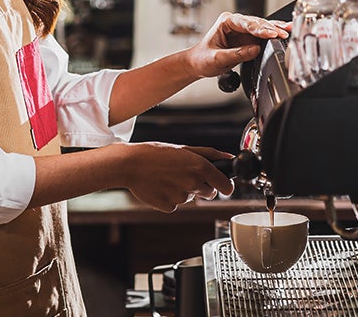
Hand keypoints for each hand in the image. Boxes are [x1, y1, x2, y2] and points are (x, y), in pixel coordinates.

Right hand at [121, 143, 235, 212]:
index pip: (226, 186)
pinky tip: (159, 186)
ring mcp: (181, 197)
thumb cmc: (154, 154)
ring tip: (166, 178)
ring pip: (190, 198)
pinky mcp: (169, 207)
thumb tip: (229, 158)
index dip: (225, 185)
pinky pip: (175, 205)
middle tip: (183, 175)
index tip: (221, 185)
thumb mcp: (182, 149)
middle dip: (201, 186)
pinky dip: (169, 198)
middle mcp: (193, 183)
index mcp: (200, 167)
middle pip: (209, 193)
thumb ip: (209, 154)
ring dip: (182, 190)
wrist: (128, 164)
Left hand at [184, 12, 289, 78]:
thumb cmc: (202, 59)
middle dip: (271, 29)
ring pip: (262, 27)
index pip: (247, 24)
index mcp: (225, 22)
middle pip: (257, 23)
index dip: (260, 29)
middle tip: (283, 34)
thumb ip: (236, 54)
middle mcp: (235, 23)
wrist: (197, 64)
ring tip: (288, 31)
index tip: (271, 34)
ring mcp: (242, 30)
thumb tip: (255, 50)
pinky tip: (284, 32)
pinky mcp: (247, 38)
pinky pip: (262, 35)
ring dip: (275, 30)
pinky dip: (273, 34)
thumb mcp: (217, 58)